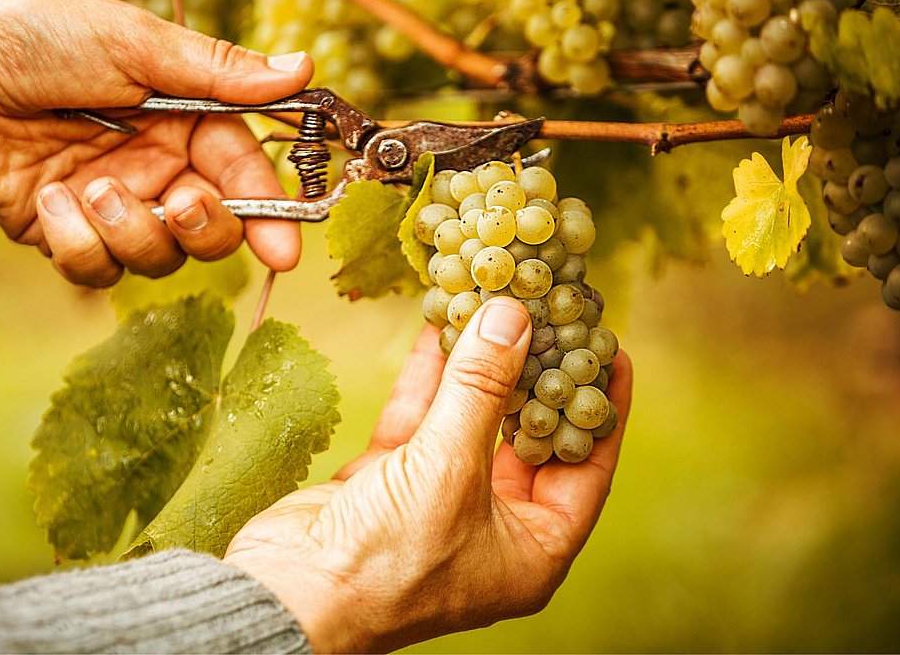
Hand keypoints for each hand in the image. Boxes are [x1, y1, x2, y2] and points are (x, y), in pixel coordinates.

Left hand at [0, 0, 312, 285]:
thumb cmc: (39, 36)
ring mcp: (108, 205)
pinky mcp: (59, 232)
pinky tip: (47, 200)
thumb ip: (218, 72)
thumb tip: (302, 68)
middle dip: (204, 230)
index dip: (269, 215)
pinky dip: (76, 243)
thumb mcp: (135, 45)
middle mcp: (153, 168)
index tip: (285, 252)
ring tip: (90, 187)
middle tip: (181, 202)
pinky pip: (91, 268)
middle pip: (210, 233)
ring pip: (154, 258)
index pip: (243, 176)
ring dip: (132, 233)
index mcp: (183, 121)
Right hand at [224, 297, 633, 652]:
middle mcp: (490, 527)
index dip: (599, 407)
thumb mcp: (450, 467)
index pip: (585, 467)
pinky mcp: (388, 482)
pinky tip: (437, 327)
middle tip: (550, 315)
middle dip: (532, 374)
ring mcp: (436, 502)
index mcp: (532, 548)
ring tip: (494, 305)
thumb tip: (513, 318)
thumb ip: (482, 387)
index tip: (609, 350)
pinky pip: (418, 420)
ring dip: (475, 365)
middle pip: (524, 436)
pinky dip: (426, 376)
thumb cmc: (388, 561)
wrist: (290, 593)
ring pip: (467, 420)